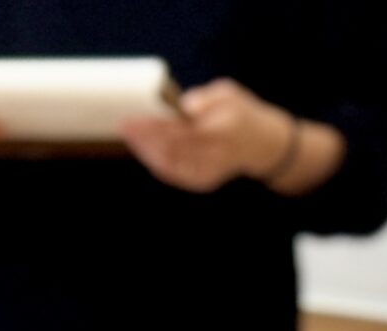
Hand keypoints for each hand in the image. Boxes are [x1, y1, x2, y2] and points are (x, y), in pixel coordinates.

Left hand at [122, 79, 294, 192]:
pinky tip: (143, 150)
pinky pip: (174, 174)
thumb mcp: (228, 93)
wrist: (262, 145)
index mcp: (224, 130)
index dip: (155, 127)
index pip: (183, 131)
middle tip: (124, 125)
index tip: (134, 118)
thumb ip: (205, 98)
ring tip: (130, 135)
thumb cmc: (239, 113)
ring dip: (146, 152)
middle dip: (145, 140)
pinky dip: (156, 163)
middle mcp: (216, 155)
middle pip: (173, 150)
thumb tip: (183, 106)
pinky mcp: (203, 181)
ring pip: (170, 166)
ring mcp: (209, 172)